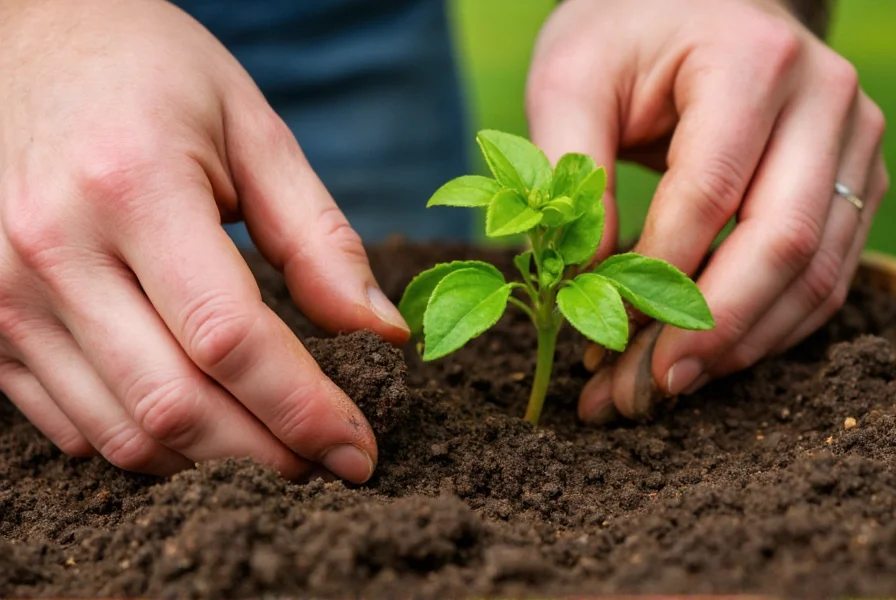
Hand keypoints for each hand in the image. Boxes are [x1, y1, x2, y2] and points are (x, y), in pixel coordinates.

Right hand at [0, 0, 408, 479]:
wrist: (25, 37)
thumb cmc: (150, 72)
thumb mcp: (252, 129)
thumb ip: (319, 239)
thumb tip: (381, 336)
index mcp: (130, 186)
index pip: (231, 340)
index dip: (305, 411)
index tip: (360, 451)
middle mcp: (51, 248)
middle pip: (176, 405)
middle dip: (269, 456)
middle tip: (328, 466)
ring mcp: (2, 293)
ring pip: (123, 432)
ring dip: (212, 464)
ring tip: (276, 453)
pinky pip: (73, 424)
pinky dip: (148, 444)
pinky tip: (201, 427)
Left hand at [526, 0, 888, 421]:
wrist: (690, 4)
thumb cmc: (622, 37)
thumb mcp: (570, 79)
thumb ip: (569, 169)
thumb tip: (587, 279)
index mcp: (751, 61)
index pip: (707, 194)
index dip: (655, 279)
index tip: (600, 337)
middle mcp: (824, 99)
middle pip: (779, 243)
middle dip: (705, 332)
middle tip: (640, 390)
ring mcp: (851, 142)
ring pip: (814, 273)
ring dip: (737, 346)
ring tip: (661, 387)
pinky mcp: (851, 181)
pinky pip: (824, 275)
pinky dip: (768, 328)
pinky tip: (709, 356)